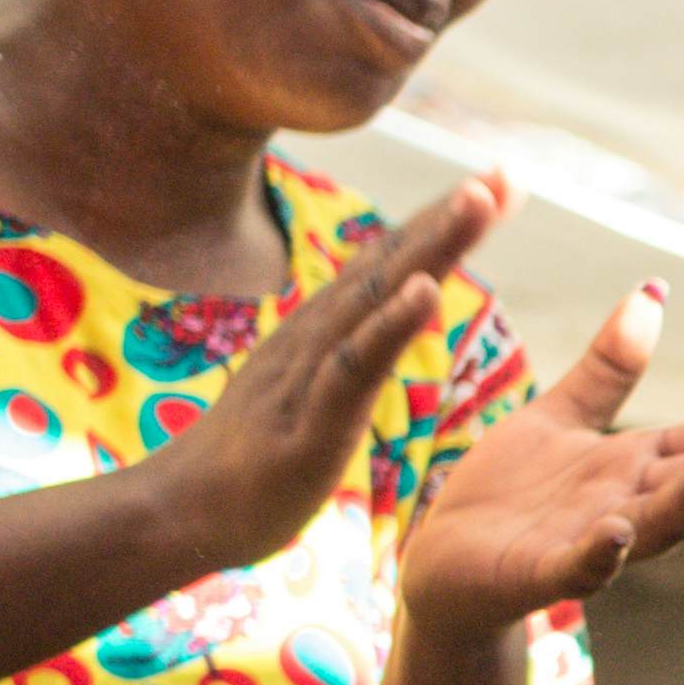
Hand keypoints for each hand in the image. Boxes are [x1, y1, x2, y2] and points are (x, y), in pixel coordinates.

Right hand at [140, 178, 508, 577]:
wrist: (180, 512)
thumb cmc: (254, 459)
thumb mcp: (314, 389)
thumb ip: (350, 343)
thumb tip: (386, 293)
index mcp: (323, 330)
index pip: (392, 264)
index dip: (443, 223)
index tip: (500, 181)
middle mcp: (315, 334)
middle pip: (391, 264)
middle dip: (449, 216)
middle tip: (503, 172)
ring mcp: (309, 373)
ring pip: (376, 297)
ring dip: (429, 246)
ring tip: (476, 200)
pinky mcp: (309, 421)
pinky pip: (352, 366)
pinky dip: (389, 325)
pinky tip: (425, 291)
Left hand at [389, 281, 683, 634]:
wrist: (441, 565)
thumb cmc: (507, 495)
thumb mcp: (559, 417)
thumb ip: (609, 367)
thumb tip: (655, 290)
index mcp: (635, 467)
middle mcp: (627, 506)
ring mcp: (590, 544)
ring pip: (657, 523)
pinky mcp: (540, 575)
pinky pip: (580, 568)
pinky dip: (602, 553)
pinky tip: (618, 532)